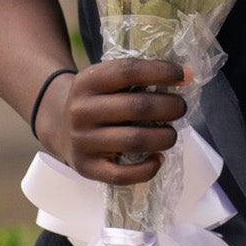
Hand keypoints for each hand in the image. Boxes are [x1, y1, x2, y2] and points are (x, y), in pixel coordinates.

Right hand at [50, 57, 187, 184]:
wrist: (60, 126)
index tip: (185, 76)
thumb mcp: (106, 81)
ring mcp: (82, 141)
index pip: (129, 71)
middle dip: (170, 107)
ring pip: (135, 140)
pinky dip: (148, 169)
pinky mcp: (87, 168)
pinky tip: (159, 158)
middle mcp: (81, 110)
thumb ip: (136, 77)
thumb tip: (185, 77)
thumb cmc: (98, 101)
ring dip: (165, 137)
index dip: (162, 72)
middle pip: (138, 107)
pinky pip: (123, 175)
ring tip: (171, 134)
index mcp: (87, 81)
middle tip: (181, 108)